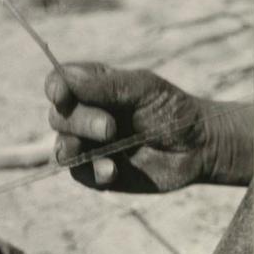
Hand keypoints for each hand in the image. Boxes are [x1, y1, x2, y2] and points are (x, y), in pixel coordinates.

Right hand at [45, 62, 252, 192]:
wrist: (197, 147)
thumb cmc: (171, 109)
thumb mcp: (142, 89)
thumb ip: (105, 85)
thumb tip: (65, 79)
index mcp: (91, 88)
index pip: (59, 84)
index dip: (55, 88)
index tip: (62, 95)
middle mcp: (84, 115)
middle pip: (58, 117)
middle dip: (80, 122)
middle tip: (110, 128)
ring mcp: (88, 145)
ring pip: (62, 147)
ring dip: (77, 146)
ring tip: (108, 145)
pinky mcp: (95, 172)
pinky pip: (79, 174)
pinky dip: (93, 171)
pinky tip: (113, 171)